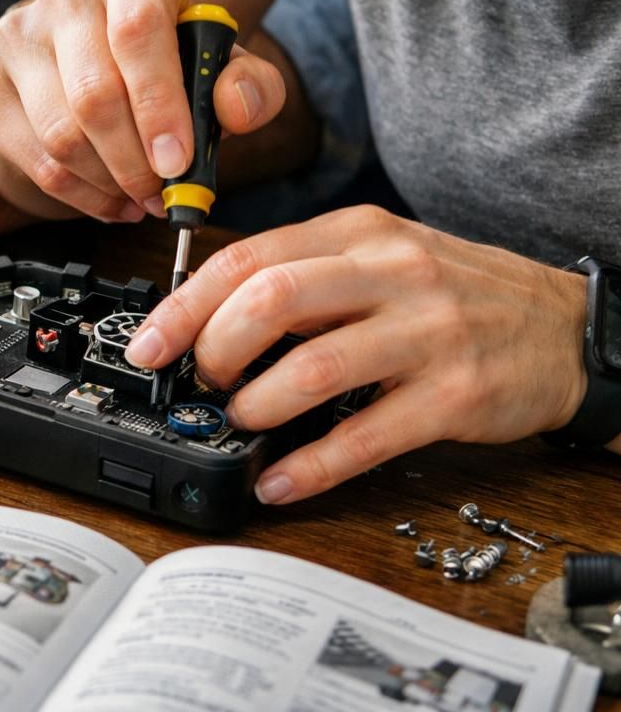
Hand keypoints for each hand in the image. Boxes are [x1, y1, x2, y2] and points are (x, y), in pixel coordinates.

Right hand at [0, 0, 287, 222]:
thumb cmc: (164, 63)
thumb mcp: (218, 67)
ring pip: (61, 134)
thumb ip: (249, 85)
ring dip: (108, 183)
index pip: (138, 33)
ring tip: (141, 200)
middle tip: (162, 196)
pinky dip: (78, 194)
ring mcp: (17, 38)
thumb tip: (235, 110)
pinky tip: (109, 200)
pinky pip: (35, 160)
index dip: (159, 105)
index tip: (178, 164)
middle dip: (135, 161)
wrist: (83, 62)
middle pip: (95, 94)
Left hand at [122, 206, 589, 502]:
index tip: (149, 345)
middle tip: (204, 383)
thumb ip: (302, 275)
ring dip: (257, 406)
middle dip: (216, 351)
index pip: (249, 258)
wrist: (565, 326)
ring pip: (313, 368)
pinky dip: (311, 466)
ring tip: (238, 424)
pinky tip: (278, 481)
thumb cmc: (452, 293)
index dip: (186, 305)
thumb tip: (205, 317)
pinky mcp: (455, 396)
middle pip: (271, 301)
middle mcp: (392, 274)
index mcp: (357, 234)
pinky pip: (367, 436)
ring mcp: (427, 334)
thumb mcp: (378, 257)